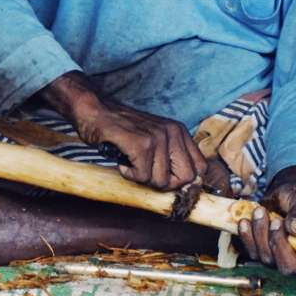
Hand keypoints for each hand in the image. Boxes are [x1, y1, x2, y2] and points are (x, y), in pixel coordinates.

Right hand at [39, 72, 205, 190]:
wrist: (94, 111)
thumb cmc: (120, 129)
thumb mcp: (154, 137)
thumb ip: (170, 155)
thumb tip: (184, 184)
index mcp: (179, 131)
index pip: (201, 167)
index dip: (184, 181)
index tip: (166, 179)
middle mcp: (173, 132)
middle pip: (186, 178)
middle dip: (164, 184)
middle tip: (145, 173)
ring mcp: (158, 137)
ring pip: (161, 181)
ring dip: (142, 178)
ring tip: (130, 161)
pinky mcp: (141, 144)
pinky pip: (142, 176)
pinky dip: (129, 174)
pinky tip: (122, 159)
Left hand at [237, 165, 295, 286]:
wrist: (280, 196)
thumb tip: (295, 229)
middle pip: (289, 268)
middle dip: (278, 245)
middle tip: (276, 221)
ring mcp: (280, 259)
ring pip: (267, 259)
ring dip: (260, 235)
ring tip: (260, 211)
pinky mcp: (263, 253)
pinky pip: (252, 252)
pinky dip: (246, 237)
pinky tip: (245, 221)